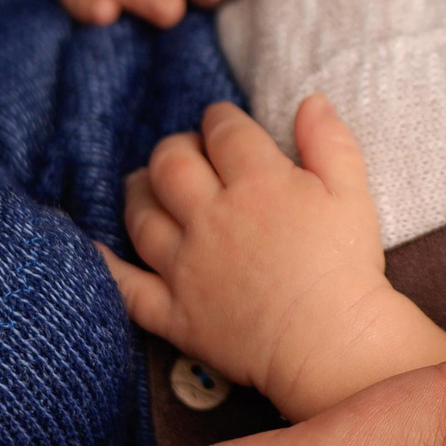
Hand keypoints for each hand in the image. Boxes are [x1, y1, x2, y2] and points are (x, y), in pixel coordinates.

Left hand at [119, 96, 441, 419]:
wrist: (333, 344)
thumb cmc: (347, 267)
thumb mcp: (352, 193)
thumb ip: (329, 142)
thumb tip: (310, 100)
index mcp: (257, 183)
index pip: (223, 131)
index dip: (219, 120)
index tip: (222, 123)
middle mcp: (212, 217)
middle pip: (171, 164)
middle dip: (175, 148)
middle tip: (185, 153)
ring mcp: (187, 266)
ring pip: (142, 214)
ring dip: (139, 191)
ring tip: (145, 185)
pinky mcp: (176, 312)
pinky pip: (127, 286)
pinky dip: (107, 265)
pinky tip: (94, 247)